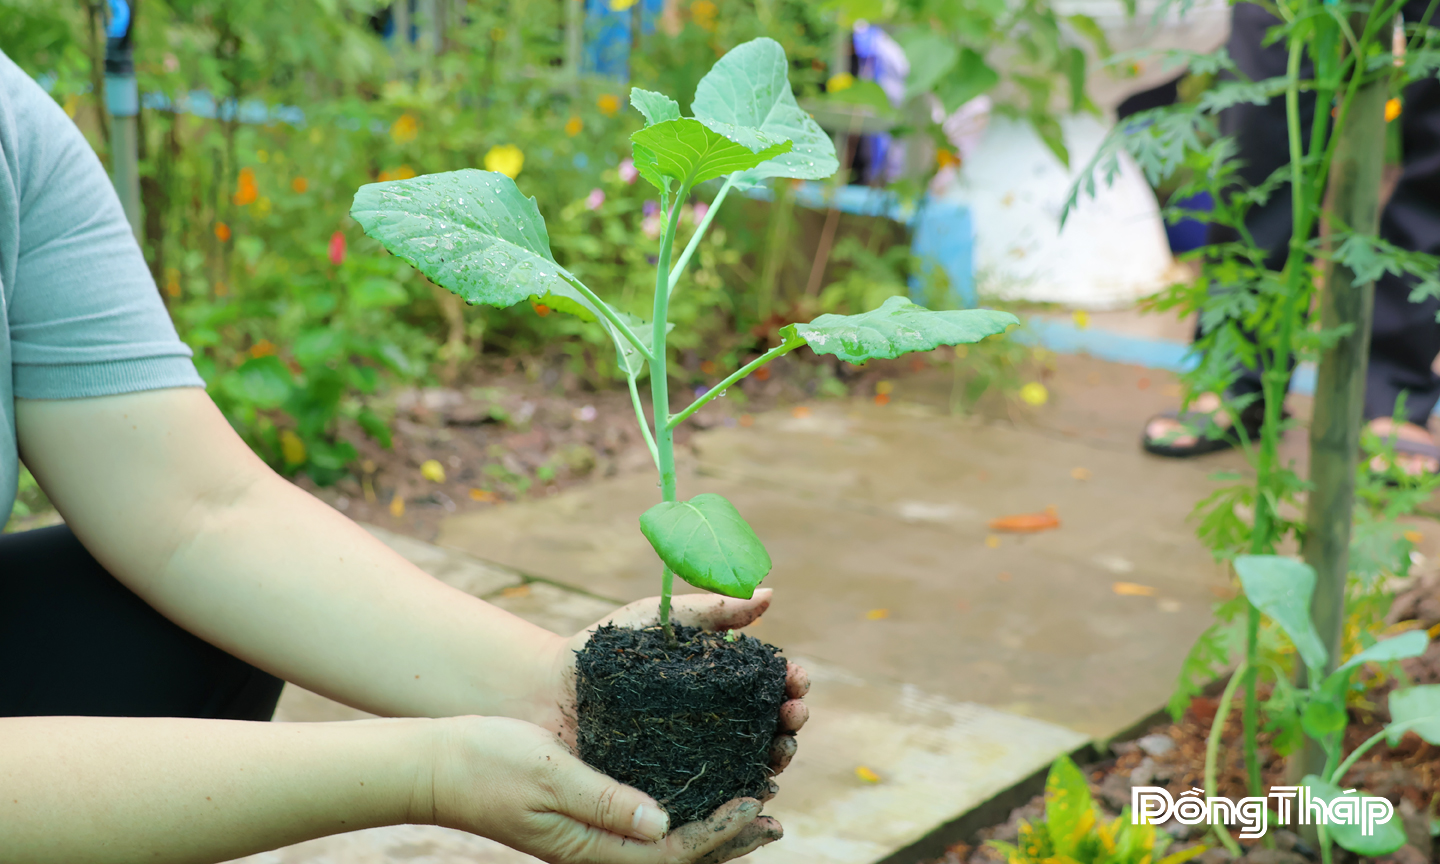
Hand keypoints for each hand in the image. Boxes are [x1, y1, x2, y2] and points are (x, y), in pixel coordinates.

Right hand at [427, 715, 778, 863]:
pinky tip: (698, 785)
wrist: (438, 764)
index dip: (719, 830)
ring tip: (753, 805)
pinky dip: (680, 808)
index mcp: (590, 848)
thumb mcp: (549, 775)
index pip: (672, 853)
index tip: (756, 802)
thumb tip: (661, 824)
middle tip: (774, 818)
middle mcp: (597, 850)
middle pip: (676, 857)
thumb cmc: (488, 764)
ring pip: (664, 842)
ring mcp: (591, 836)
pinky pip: (645, 821)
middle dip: (728, 840)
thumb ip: (605, 800)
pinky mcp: (587, 814)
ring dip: (710, 827)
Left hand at [534, 588, 810, 786]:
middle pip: (769, 730)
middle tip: (794, 713)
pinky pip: (713, 798)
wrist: (551, 688)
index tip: (797, 678)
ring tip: (783, 748)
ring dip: (777, 758)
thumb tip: (769, 593)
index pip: (768, 688)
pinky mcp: (670, 790)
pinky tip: (756, 789)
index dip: (789, 684)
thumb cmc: (608, 649)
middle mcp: (715, 726)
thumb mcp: (663, 620)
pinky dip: (739, 795)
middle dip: (791, 722)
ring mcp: (696, 759)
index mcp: (719, 687)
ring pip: (750, 766)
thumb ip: (714, 609)